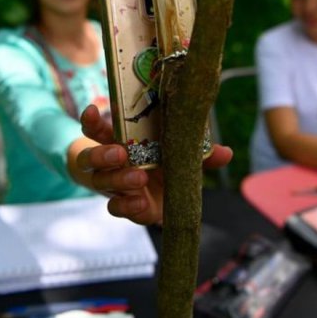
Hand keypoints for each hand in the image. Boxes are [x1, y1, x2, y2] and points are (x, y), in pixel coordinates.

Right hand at [76, 105, 232, 224]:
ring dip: (117, 179)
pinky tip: (139, 203)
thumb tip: (225, 152)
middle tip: (122, 153)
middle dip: (104, 155)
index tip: (92, 110)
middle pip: (93, 157)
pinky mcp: (123, 205)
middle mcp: (109, 163)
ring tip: (137, 178)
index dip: (91, 120)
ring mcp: (112, 186)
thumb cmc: (163, 165)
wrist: (159, 197)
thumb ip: (199, 154)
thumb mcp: (180, 155)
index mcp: (118, 140)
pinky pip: (116, 207)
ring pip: (100, 181)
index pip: (96, 129)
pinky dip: (127, 205)